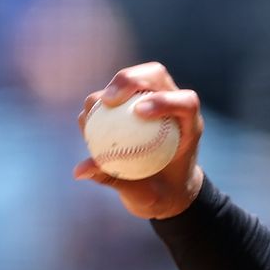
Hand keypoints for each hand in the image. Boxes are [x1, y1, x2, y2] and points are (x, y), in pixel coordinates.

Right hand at [73, 62, 206, 219]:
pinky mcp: (130, 105)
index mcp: (189, 125)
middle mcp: (172, 106)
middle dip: (129, 80)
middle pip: (154, 74)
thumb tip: (80, 170)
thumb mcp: (146, 195)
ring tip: (92, 111)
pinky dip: (96, 105)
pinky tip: (86, 122)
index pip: (186, 102)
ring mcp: (151, 101)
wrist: (167, 190)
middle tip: (108, 100)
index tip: (139, 113)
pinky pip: (110, 96)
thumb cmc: (162, 193)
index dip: (164, 101)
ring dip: (108, 90)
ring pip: (131, 79)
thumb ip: (115, 179)